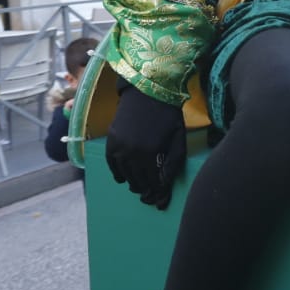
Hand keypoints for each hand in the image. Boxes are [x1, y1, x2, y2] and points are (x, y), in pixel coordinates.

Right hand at [105, 86, 187, 209]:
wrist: (147, 91)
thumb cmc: (168, 115)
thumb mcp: (178, 138)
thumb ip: (173, 162)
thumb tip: (165, 183)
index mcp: (150, 153)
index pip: (153, 182)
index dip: (158, 192)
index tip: (161, 198)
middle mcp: (131, 152)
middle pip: (138, 181)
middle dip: (146, 189)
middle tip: (150, 194)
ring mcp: (119, 146)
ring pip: (124, 175)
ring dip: (132, 183)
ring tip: (139, 186)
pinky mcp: (111, 140)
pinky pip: (111, 164)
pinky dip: (117, 173)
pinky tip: (122, 179)